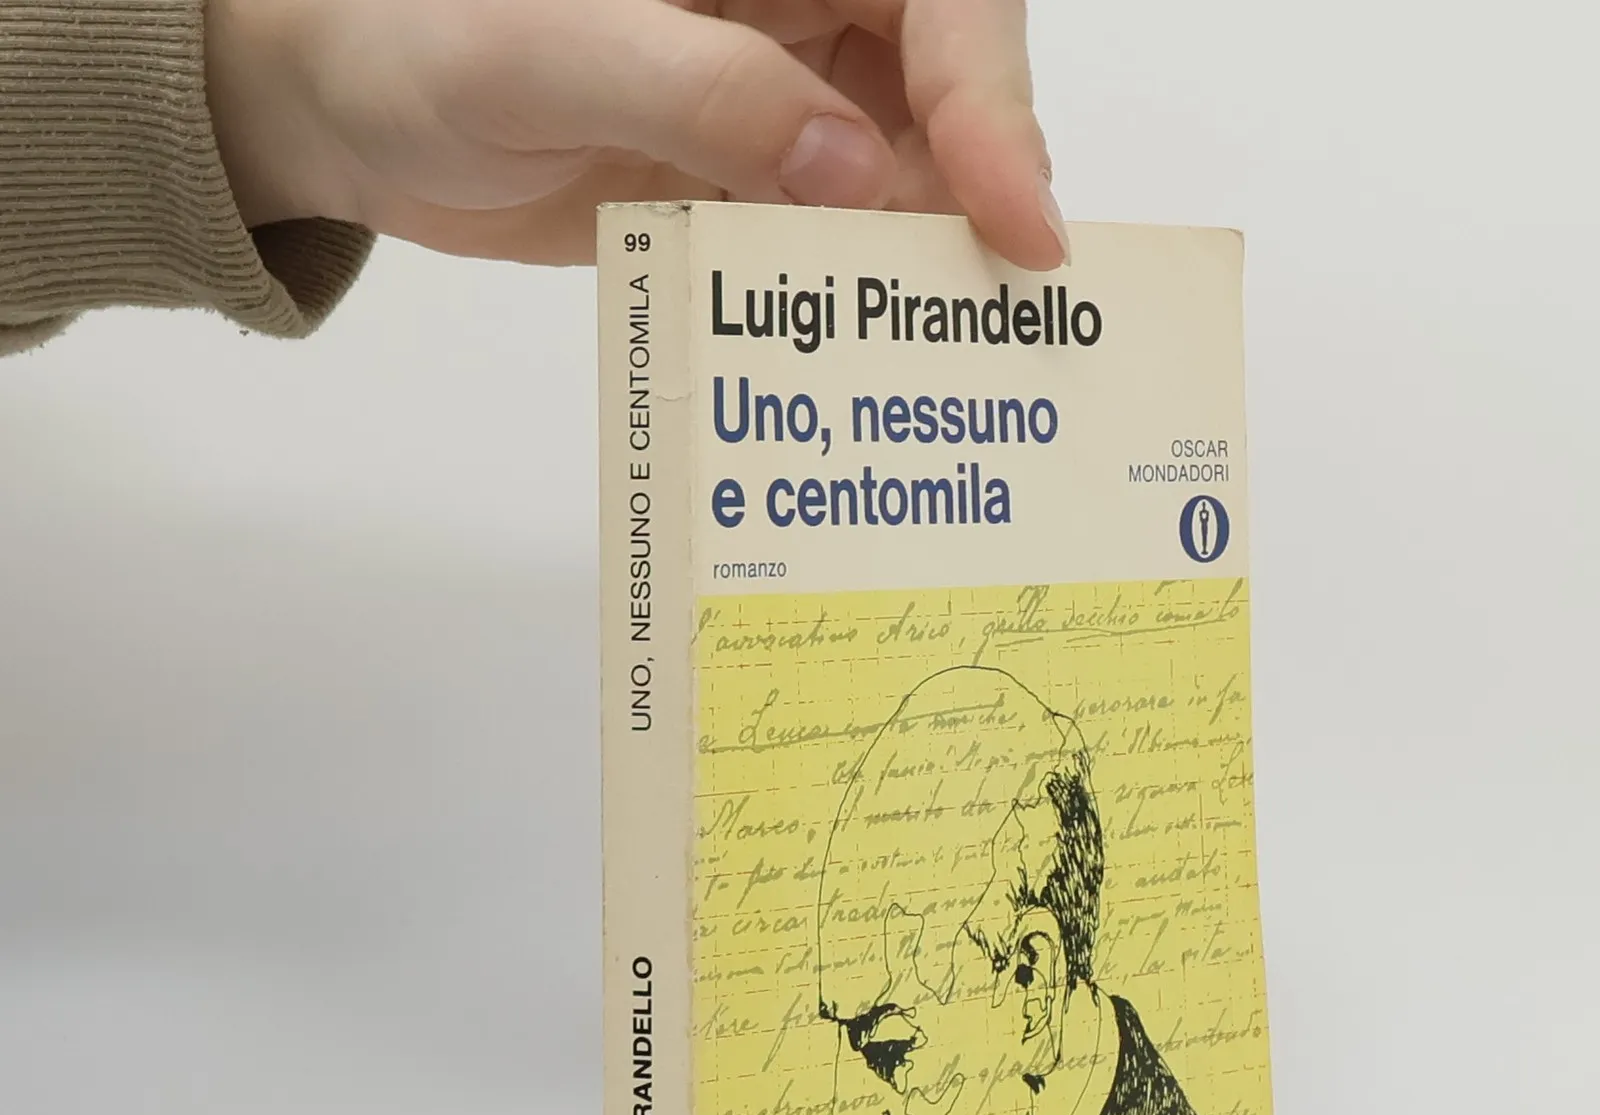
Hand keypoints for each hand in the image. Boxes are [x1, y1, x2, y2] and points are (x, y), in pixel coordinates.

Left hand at [205, 0, 1065, 271]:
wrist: (339, 107)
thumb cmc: (408, 36)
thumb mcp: (542, 52)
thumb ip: (700, 90)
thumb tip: (855, 168)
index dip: (994, 101)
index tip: (1016, 221)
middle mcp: (800, 3)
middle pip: (952, 87)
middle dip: (978, 190)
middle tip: (989, 307)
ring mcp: (783, 92)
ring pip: (912, 172)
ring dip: (923, 258)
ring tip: (936, 350)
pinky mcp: (752, 175)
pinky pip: (835, 235)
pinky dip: (855, 294)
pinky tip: (863, 351)